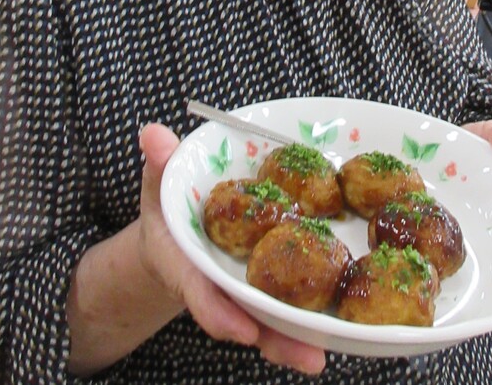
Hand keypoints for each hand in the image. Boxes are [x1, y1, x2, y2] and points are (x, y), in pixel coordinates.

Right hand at [139, 123, 325, 374]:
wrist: (174, 233)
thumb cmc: (169, 205)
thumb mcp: (160, 182)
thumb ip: (159, 162)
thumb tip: (151, 133)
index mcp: (186, 263)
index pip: (200, 292)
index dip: (219, 312)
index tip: (242, 330)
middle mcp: (217, 285)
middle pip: (245, 318)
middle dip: (275, 340)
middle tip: (309, 357)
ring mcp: (242, 289)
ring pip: (269, 321)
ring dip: (297, 340)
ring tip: (325, 355)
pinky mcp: (265, 285)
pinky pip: (287, 304)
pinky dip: (309, 317)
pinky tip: (339, 327)